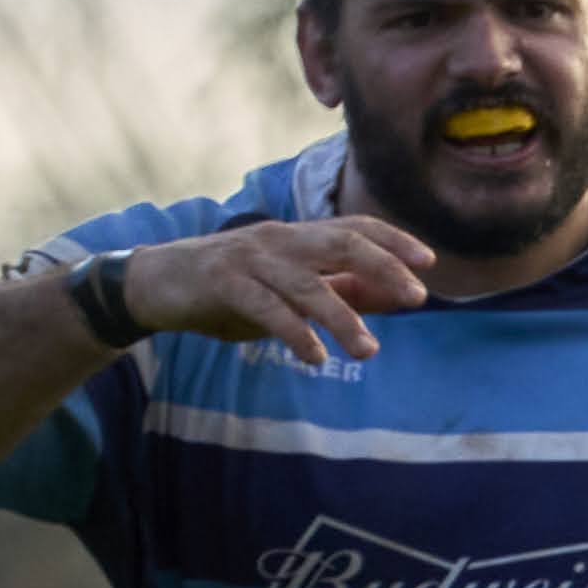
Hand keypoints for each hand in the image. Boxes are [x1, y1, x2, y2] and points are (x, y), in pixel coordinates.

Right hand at [121, 217, 434, 369]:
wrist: (158, 286)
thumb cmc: (230, 290)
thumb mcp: (289, 291)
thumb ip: (338, 290)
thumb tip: (391, 296)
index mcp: (298, 238)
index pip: (354, 228)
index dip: (392, 241)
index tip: (428, 262)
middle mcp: (279, 241)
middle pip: (340, 244)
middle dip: (383, 267)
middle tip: (417, 297)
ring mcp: (250, 259)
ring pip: (306, 284)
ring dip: (342, 317)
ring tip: (368, 350)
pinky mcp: (223, 283)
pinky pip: (266, 308)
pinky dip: (293, 332)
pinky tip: (314, 358)